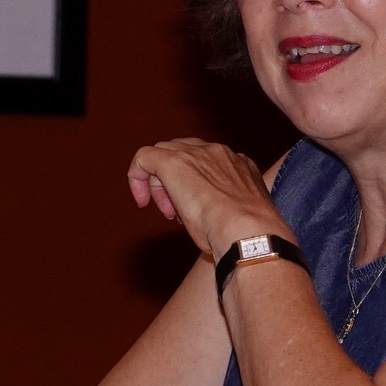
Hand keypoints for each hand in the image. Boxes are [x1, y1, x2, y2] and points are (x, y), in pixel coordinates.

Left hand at [127, 138, 281, 259]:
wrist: (247, 232)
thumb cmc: (247, 234)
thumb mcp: (243, 215)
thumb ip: (230, 207)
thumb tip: (218, 221)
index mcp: (239, 164)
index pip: (208, 162)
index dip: (195, 182)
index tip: (192, 206)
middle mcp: (218, 152)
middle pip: (185, 153)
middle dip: (177, 181)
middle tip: (175, 212)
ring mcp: (196, 153)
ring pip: (165, 153)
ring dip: (160, 183)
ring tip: (167, 211)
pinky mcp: (172, 162)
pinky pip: (144, 157)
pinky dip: (137, 176)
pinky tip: (141, 200)